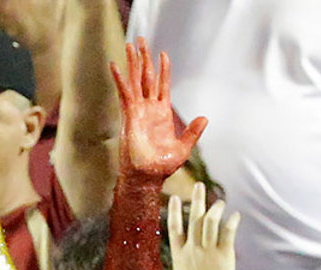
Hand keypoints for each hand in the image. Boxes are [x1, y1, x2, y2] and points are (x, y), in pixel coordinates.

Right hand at [110, 39, 206, 179]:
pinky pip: (124, 94)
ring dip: (132, 63)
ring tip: (130, 44)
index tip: (163, 54)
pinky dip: (120, 80)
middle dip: (144, 59)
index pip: (162, 86)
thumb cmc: (162, 168)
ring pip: (135, 81)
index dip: (163, 70)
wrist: (147, 178)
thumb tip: (205, 118)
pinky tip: (115, 66)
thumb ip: (193, 132)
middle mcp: (148, 109)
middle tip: (141, 40)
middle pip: (146, 78)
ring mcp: (138, 111)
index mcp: (162, 114)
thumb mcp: (183, 149)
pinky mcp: (130, 116)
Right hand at [168, 181, 240, 269]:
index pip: (174, 229)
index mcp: (179, 257)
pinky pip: (227, 233)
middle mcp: (192, 250)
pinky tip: (235, 215)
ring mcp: (208, 251)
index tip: (176, 198)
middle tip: (199, 186)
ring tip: (220, 202)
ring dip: (215, 208)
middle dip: (197, 200)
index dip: (175, 212)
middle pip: (194, 219)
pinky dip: (231, 222)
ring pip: (210, 221)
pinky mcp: (224, 254)